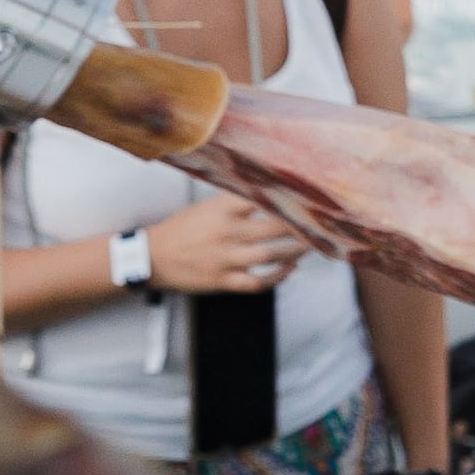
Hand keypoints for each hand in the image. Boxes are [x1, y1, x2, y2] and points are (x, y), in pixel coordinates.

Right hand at [140, 192, 309, 295]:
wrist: (153, 257)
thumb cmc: (183, 229)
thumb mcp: (207, 207)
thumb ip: (234, 201)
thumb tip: (269, 192)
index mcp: (223, 210)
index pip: (262, 198)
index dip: (289, 198)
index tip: (309, 197)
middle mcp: (227, 233)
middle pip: (274, 228)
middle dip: (301, 227)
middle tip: (321, 225)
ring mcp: (225, 259)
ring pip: (270, 256)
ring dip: (294, 252)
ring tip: (311, 246)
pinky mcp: (223, 281)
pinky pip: (257, 282)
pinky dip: (277, 277)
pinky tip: (289, 270)